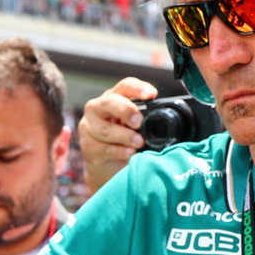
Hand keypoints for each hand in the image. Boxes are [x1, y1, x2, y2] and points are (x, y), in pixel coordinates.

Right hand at [79, 77, 156, 191]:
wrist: (107, 168)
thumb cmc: (124, 142)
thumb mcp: (136, 127)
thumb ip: (146, 120)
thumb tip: (168, 118)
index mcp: (113, 98)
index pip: (125, 86)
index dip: (138, 88)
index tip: (151, 95)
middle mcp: (97, 108)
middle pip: (109, 102)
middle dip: (126, 111)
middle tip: (139, 122)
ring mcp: (89, 127)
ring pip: (106, 129)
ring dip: (125, 136)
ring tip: (139, 143)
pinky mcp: (87, 146)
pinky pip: (104, 148)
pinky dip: (119, 151)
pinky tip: (130, 153)